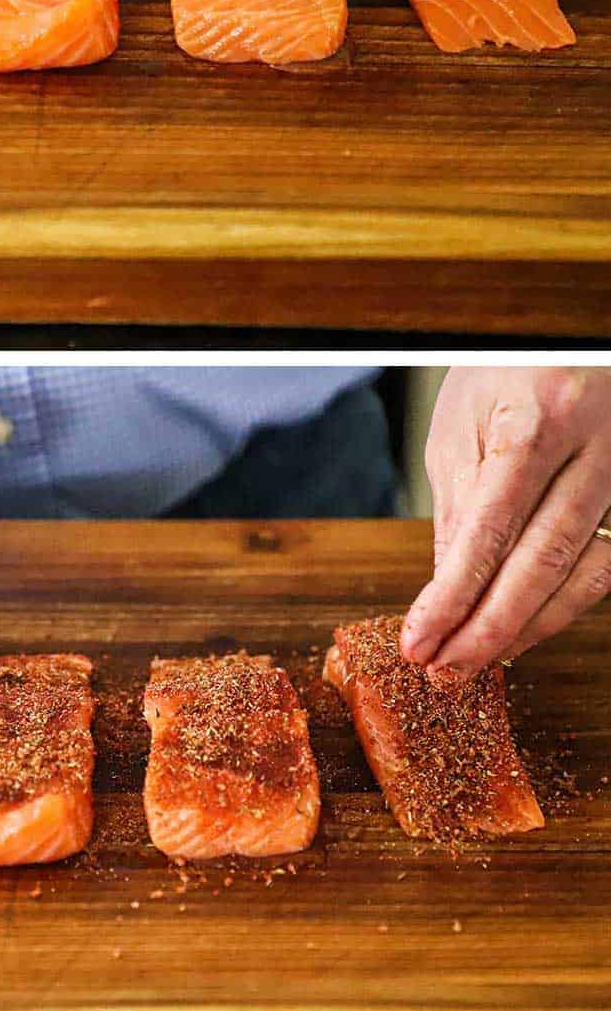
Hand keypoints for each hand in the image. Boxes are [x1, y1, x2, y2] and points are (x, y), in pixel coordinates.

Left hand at [401, 367, 610, 676]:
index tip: (419, 640)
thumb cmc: (504, 374)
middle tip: (445, 670)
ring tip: (477, 660)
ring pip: (586, 573)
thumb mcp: (460, 426)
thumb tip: (449, 591)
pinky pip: (607, 564)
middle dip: (490, 628)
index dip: (454, 595)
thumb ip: (458, 508)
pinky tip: (524, 628)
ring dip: (529, 628)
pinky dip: (564, 605)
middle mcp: (594, 445)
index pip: (490, 527)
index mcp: (537, 417)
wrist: (567, 340)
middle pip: (543, 560)